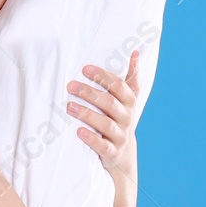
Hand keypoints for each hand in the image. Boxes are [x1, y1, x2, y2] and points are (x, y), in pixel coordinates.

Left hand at [67, 51, 140, 206]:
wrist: (123, 154)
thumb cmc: (119, 119)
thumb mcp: (127, 99)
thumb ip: (130, 77)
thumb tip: (136, 51)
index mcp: (129, 102)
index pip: (118, 86)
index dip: (103, 76)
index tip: (85, 68)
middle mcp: (127, 117)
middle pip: (110, 103)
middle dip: (89, 93)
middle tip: (70, 85)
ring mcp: (120, 136)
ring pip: (106, 124)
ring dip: (87, 114)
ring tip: (69, 107)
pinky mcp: (113, 152)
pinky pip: (103, 146)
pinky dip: (91, 139)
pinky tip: (79, 131)